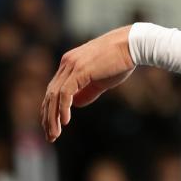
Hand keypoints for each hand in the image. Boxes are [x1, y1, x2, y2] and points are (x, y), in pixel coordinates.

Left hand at [41, 25, 135, 141]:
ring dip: (53, 117)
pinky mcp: (80, 70)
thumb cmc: (121, 60)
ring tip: (55, 134)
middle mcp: (66, 64)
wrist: (132, 45)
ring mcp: (72, 66)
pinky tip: (65, 121)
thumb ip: (88, 91)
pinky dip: (63, 108)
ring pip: (55, 96)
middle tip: (51, 136)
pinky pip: (65, 93)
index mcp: (70, 64)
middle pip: (50, 94)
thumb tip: (76, 105)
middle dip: (48, 117)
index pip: (54, 90)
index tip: (53, 126)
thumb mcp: (102, 79)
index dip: (51, 109)